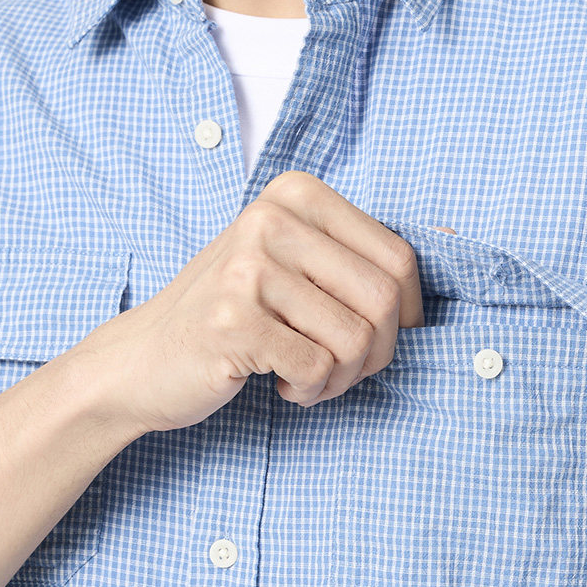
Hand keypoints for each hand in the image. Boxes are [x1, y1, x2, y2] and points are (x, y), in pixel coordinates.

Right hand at [67, 171, 423, 435]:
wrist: (142, 360)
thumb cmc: (235, 316)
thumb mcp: (294, 266)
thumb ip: (355, 262)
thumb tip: (444, 274)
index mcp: (295, 194)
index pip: (399, 257)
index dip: (405, 313)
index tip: (374, 335)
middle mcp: (270, 220)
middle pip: (383, 300)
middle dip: (376, 352)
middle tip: (341, 368)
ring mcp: (247, 268)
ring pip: (355, 341)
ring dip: (340, 378)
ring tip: (306, 376)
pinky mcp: (232, 320)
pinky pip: (317, 370)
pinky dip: (310, 392)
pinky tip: (280, 384)